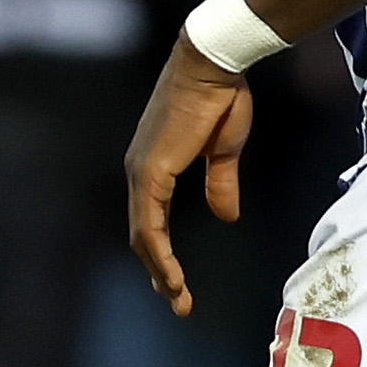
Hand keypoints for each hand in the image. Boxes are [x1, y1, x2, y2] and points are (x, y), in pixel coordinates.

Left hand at [126, 34, 255, 314]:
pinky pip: (150, 224)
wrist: (214, 65)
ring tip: (178, 299)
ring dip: (159, 270)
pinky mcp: (151, 172)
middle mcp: (140, 171)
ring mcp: (142, 172)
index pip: (152, 220)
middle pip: (142, 234)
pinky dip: (159, 254)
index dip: (163, 253)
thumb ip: (220, 183)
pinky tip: (171, 276)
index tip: (176, 282)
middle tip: (178, 301)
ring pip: (142, 235)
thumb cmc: (221, 98)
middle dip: (159, 271)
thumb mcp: (224, 150)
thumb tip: (225, 216)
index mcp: (155, 166)